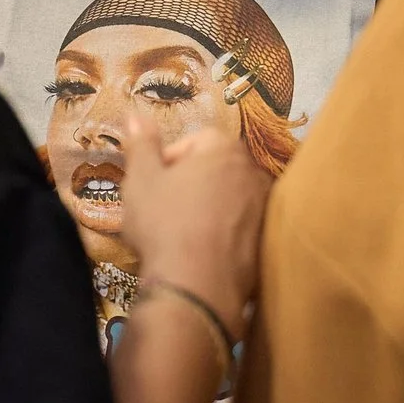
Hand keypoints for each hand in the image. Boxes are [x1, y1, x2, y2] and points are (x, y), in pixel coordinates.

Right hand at [117, 115, 266, 332]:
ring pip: (228, 199)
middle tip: (163, 208)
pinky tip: (198, 253)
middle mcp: (253, 173)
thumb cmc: (165, 223)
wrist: (197, 288)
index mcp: (225, 149)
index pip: (197, 140)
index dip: (169, 160)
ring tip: (179, 233)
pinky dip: (221, 234)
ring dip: (206, 208)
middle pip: (216, 168)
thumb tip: (135, 114)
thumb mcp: (141, 180)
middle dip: (189, 182)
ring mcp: (265, 209)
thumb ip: (141, 144)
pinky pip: (239, 229)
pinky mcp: (267, 243)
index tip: (152, 184)